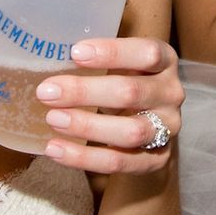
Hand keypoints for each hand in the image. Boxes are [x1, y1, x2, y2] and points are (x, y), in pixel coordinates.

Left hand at [35, 37, 182, 174]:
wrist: (148, 126)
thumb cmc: (125, 83)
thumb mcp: (119, 64)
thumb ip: (95, 60)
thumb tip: (44, 54)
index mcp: (165, 62)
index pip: (146, 53)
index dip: (112, 52)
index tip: (74, 53)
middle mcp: (171, 94)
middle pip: (131, 93)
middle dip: (85, 92)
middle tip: (47, 92)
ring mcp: (168, 128)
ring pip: (130, 131)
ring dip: (87, 126)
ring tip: (53, 119)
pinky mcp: (157, 159)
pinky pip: (119, 161)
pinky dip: (84, 157)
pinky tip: (55, 148)